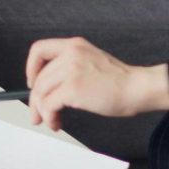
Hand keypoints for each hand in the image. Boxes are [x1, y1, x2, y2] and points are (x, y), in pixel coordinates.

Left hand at [25, 37, 168, 131]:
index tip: (32, 83)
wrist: (137, 88)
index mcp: (74, 45)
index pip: (39, 49)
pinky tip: (56, 122)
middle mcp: (70, 54)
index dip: (31, 68)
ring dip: (42, 111)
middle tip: (37, 114)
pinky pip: (49, 104)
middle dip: (35, 100)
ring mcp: (71, 70)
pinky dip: (49, 116)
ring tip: (50, 121)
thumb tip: (51, 87)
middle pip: (39, 78)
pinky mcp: (72, 88)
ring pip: (41, 92)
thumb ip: (71, 66)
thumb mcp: (92, 61)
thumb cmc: (121, 81)